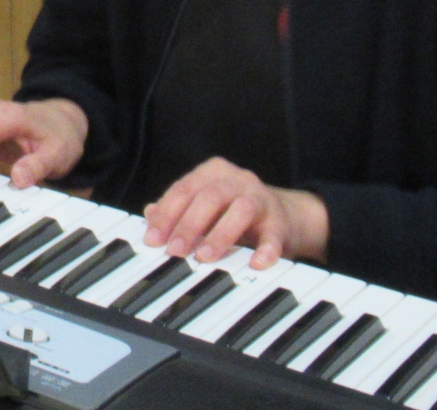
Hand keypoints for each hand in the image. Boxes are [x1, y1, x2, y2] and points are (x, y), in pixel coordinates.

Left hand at [144, 158, 328, 267]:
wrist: (286, 215)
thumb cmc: (235, 211)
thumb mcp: (205, 206)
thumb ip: (178, 209)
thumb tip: (149, 214)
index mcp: (212, 172)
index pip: (184, 189)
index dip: (166, 214)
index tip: (154, 239)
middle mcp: (237, 180)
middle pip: (209, 197)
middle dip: (189, 225)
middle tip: (175, 250)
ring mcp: (261, 198)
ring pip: (240, 210)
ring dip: (220, 234)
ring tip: (205, 257)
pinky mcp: (281, 221)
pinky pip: (274, 235)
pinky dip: (265, 249)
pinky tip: (255, 263)